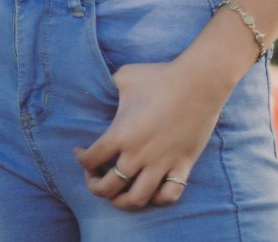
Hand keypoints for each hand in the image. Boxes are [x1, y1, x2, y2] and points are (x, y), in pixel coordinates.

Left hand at [73, 59, 227, 210]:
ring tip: (118, 194)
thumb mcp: (125, 76)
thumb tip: (102, 89)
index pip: (91, 159)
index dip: (80, 159)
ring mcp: (161, 163)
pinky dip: (158, 198)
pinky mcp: (183, 165)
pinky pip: (169, 195)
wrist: (198, 82)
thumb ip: (109, 87)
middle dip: (95, 186)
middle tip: (94, 177)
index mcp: (121, 134)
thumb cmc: (159, 76)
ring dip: (122, 201)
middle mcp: (138, 155)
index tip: (79, 152)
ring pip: (136, 200)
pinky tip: (152, 189)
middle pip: (108, 188)